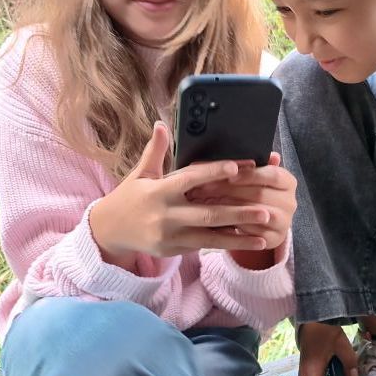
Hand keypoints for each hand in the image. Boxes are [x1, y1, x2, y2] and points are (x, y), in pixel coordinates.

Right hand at [89, 122, 273, 262]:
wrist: (109, 231)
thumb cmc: (129, 196)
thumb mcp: (140, 173)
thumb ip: (155, 151)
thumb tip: (161, 124)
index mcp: (158, 192)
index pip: (190, 179)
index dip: (213, 172)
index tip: (237, 167)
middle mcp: (166, 216)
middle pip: (208, 214)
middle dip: (239, 214)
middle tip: (266, 211)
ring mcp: (170, 237)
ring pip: (210, 237)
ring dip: (239, 236)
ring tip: (266, 236)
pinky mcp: (173, 250)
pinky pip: (204, 246)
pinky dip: (226, 244)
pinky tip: (247, 242)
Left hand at [187, 152, 296, 252]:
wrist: (262, 223)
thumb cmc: (253, 193)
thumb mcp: (253, 177)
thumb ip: (249, 165)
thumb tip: (238, 150)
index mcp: (288, 182)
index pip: (272, 174)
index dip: (250, 175)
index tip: (228, 175)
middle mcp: (291, 202)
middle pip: (260, 194)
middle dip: (230, 191)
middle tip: (205, 188)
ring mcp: (284, 222)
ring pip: (254, 214)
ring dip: (228, 208)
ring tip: (206, 202)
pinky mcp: (274, 239)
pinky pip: (251, 232)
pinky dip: (232, 226)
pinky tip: (215, 220)